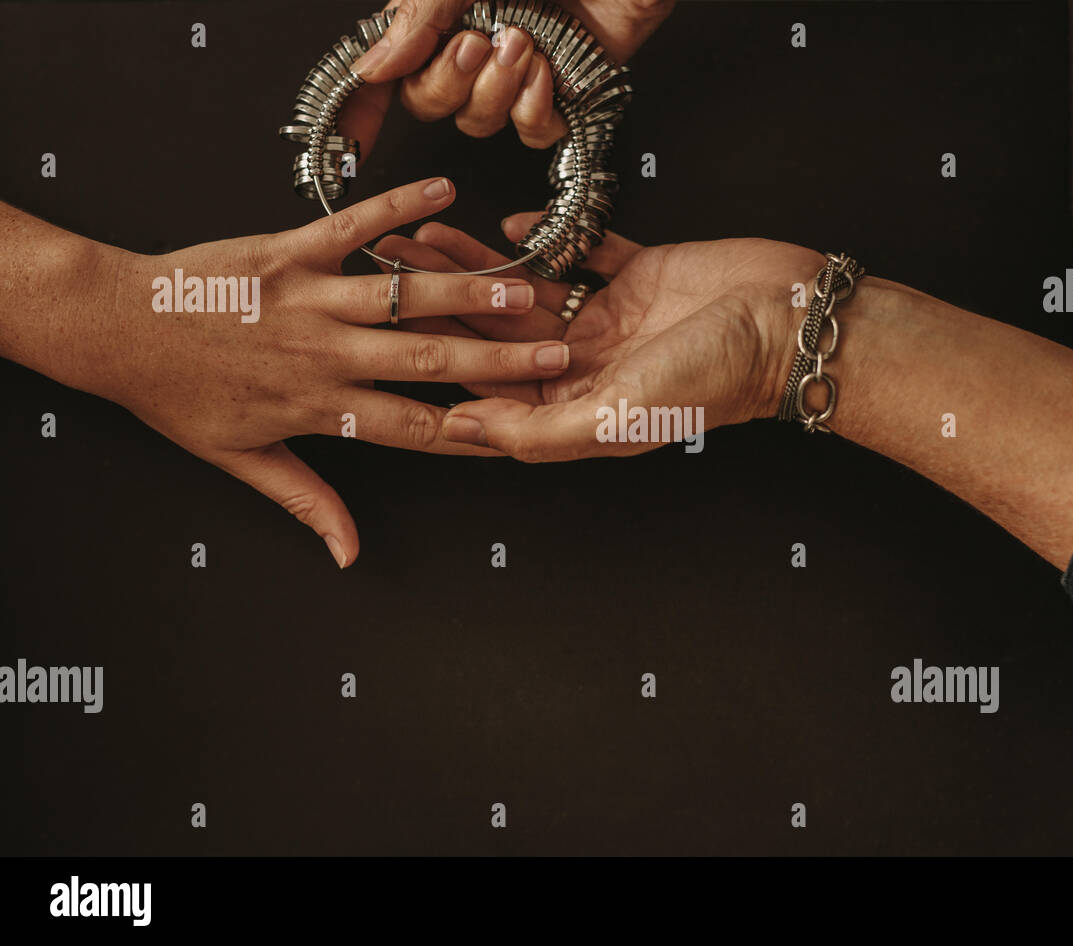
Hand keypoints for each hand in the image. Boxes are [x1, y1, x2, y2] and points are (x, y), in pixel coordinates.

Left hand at [77, 179, 570, 564]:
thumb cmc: (174, 392)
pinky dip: (399, 207)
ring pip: (404, 297)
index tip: (524, 434)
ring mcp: (311, 297)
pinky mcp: (290, 249)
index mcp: (318, 406)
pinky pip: (354, 225)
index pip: (412, 430)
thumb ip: (305, 501)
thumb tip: (348, 552)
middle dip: (499, 363)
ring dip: (469, 293)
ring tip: (523, 292)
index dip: (473, 433)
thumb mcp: (239, 460)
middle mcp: (324, 353)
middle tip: (555, 358)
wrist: (113, 326)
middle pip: (427, 362)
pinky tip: (445, 193)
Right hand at [341, 0, 675, 151]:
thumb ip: (418, 17)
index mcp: (444, 10)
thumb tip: (372, 66)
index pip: (395, 67)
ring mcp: (517, 67)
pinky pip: (532, 130)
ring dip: (497, 90)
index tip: (377, 113)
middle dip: (450, 82)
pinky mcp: (563, 87)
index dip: (381, 96)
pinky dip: (535, 108)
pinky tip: (548, 70)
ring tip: (524, 42)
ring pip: (479, 120)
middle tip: (477, 41)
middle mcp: (474, 39)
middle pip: (431, 104)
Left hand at [368, 213, 825, 459]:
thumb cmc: (712, 378)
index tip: (381, 331)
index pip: (491, 387)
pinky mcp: (637, 272)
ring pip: (527, 289)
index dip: (435, 359)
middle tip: (385, 266)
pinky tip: (507, 224)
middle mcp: (588, 364)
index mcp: (577, 406)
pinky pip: (581, 252)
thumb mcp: (615, 419)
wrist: (788, 321)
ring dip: (476, 265)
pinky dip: (547, 236)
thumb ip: (536, 432)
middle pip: (497, 333)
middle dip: (441, 300)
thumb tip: (462, 432)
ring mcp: (612, 317)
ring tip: (424, 237)